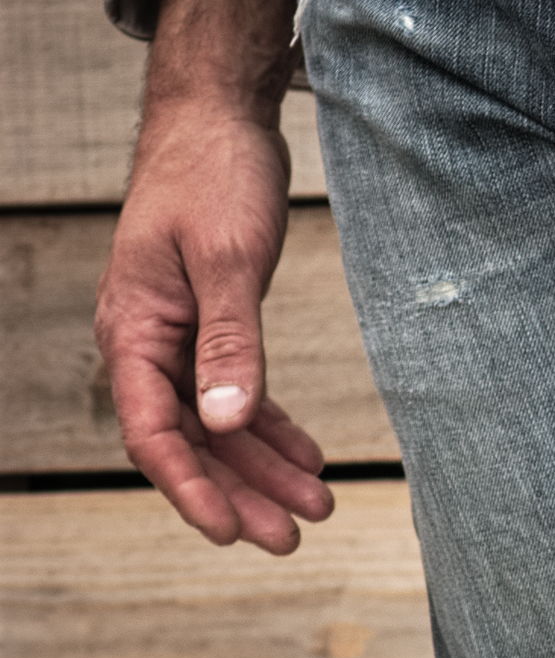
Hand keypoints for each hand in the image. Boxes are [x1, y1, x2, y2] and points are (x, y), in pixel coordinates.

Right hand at [95, 0, 332, 552]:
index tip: (232, 533)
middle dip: (237, 492)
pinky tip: (308, 457)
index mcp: (134, 330)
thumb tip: (227, 420)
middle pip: (189, 439)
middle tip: (290, 539)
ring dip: (262, 466)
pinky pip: (236, 391)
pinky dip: (272, 426)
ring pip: (217, 422)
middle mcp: (147, 340)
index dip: (191, 489)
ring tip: (316, 507)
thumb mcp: (229, 260)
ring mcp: (178, 333)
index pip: (154, 432)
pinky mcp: (213, 321)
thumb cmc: (214, 176)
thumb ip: (231, 341)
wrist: (218, 119)